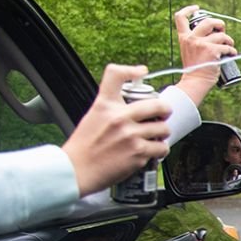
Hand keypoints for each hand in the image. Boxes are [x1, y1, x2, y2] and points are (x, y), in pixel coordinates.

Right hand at [63, 64, 171, 195]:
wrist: (75, 170)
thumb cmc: (83, 146)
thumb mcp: (93, 117)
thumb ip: (111, 108)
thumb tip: (134, 106)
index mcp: (105, 105)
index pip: (115, 74)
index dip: (132, 70)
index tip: (141, 72)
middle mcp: (119, 117)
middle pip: (158, 105)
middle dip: (165, 111)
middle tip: (163, 116)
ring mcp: (130, 135)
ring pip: (164, 129)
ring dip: (162, 134)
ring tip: (154, 138)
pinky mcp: (138, 153)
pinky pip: (162, 148)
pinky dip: (160, 151)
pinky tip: (151, 152)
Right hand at [175, 5, 236, 105]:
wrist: (195, 82)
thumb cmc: (196, 68)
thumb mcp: (190, 51)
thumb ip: (196, 41)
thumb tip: (215, 33)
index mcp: (184, 37)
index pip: (180, 17)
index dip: (189, 9)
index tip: (197, 8)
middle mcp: (191, 38)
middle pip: (207, 21)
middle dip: (219, 23)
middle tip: (223, 31)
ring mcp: (201, 44)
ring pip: (221, 35)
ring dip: (229, 40)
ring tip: (229, 46)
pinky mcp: (212, 50)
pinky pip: (227, 47)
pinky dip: (232, 51)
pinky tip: (232, 55)